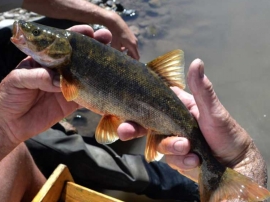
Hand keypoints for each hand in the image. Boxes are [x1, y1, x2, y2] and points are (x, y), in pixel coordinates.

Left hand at [0, 25, 111, 144]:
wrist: (8, 124)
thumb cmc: (7, 97)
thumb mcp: (16, 80)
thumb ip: (37, 76)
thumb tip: (58, 80)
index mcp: (43, 60)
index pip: (61, 45)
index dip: (76, 37)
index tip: (89, 32)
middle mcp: (57, 71)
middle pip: (78, 57)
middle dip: (93, 48)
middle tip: (107, 40)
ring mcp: (65, 87)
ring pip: (86, 75)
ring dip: (99, 68)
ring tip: (113, 60)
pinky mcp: (70, 103)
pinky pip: (86, 97)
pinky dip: (96, 93)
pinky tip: (107, 85)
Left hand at [106, 12, 139, 59]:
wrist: (116, 24)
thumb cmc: (116, 36)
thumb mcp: (116, 47)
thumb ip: (119, 54)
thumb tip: (119, 60)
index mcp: (133, 46)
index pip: (137, 57)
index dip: (134, 62)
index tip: (130, 66)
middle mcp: (135, 43)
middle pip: (135, 54)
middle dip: (130, 58)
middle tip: (125, 62)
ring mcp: (134, 39)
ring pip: (133, 49)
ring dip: (128, 53)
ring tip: (122, 56)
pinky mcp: (132, 36)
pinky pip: (131, 45)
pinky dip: (128, 48)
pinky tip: (121, 49)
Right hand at [118, 59, 259, 182]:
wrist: (235, 164)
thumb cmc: (227, 133)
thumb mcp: (213, 111)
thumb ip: (202, 90)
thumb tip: (197, 62)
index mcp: (178, 107)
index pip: (153, 100)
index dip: (137, 103)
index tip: (125, 106)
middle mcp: (171, 123)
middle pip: (145, 123)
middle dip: (132, 128)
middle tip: (124, 132)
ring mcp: (172, 140)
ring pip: (158, 143)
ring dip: (172, 147)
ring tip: (190, 149)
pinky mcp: (175, 157)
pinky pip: (169, 159)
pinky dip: (182, 160)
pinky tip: (195, 160)